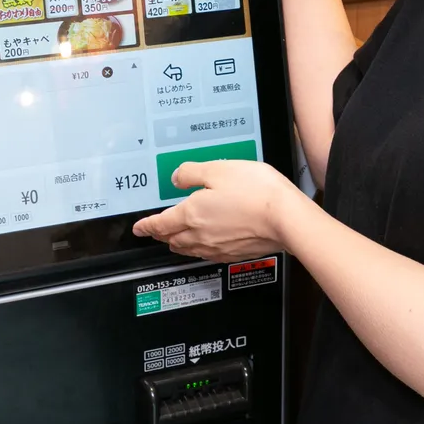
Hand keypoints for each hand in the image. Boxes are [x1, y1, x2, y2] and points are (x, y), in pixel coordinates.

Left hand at [132, 158, 308, 261]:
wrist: (285, 218)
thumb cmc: (255, 191)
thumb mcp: (218, 169)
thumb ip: (192, 173)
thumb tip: (176, 178)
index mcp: (191, 214)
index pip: (160, 224)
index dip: (146, 226)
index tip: (138, 228)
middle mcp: (200, 235)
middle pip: (172, 240)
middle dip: (160, 235)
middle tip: (155, 231)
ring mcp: (217, 247)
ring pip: (188, 250)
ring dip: (177, 244)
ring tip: (174, 239)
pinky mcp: (234, 253)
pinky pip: (207, 254)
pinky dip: (198, 249)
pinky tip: (204, 244)